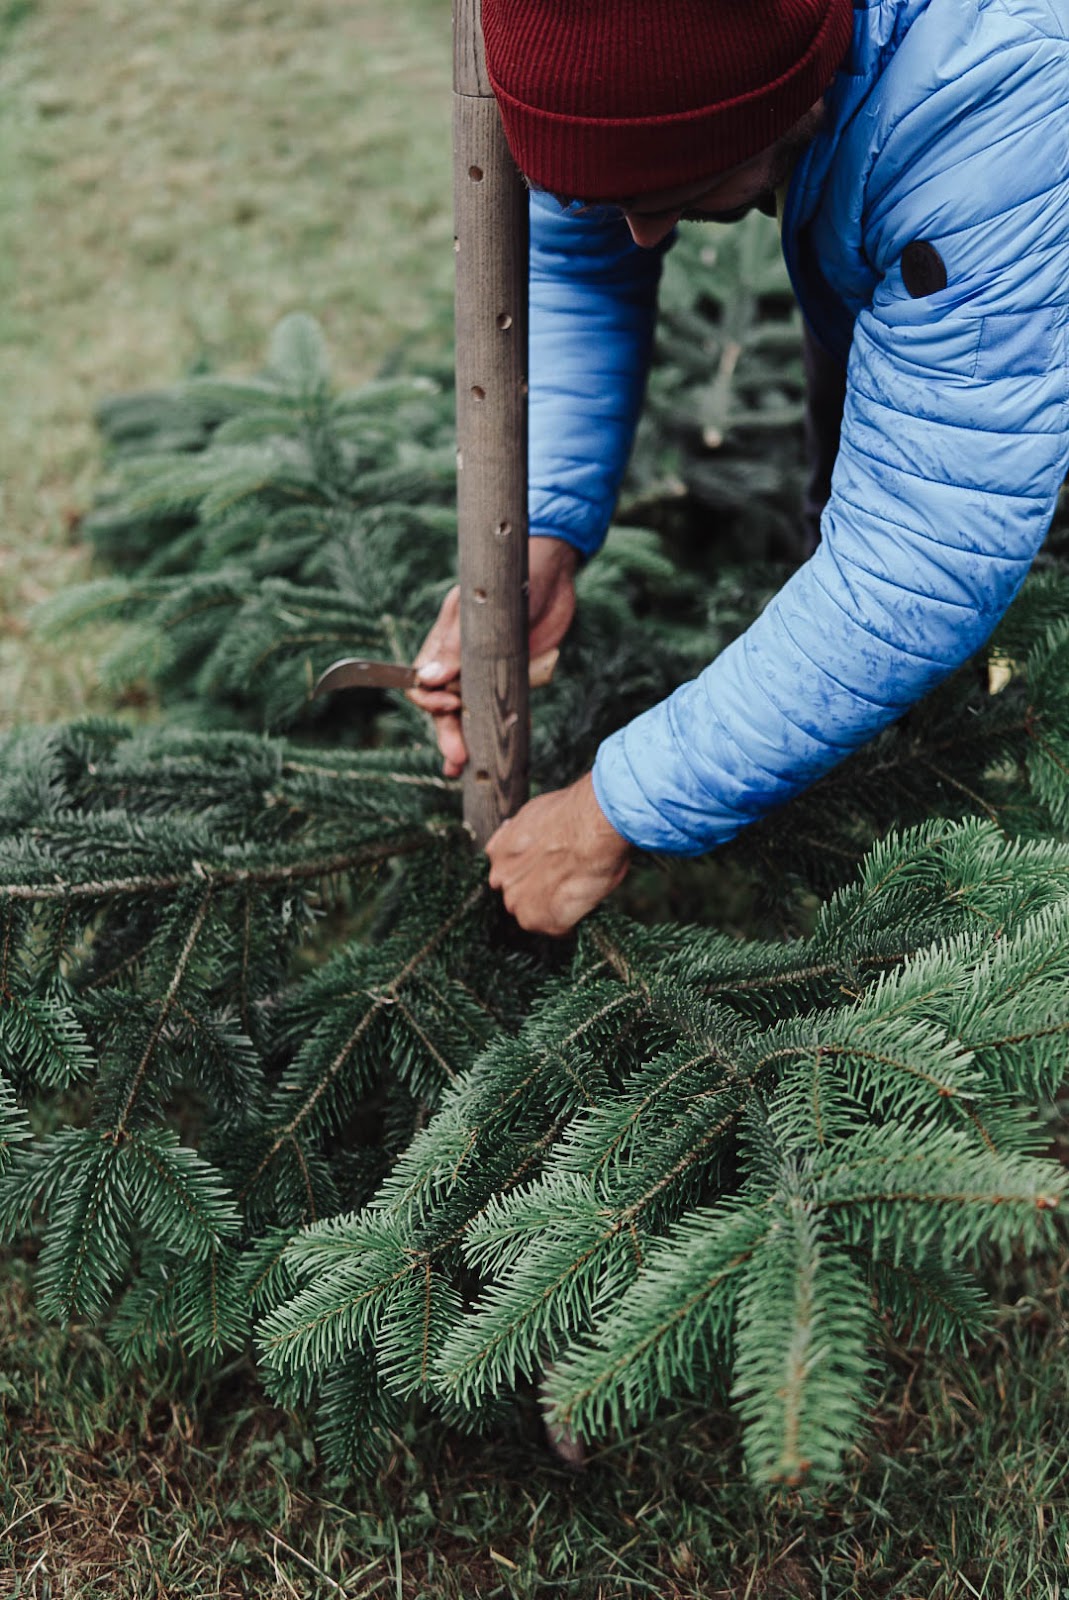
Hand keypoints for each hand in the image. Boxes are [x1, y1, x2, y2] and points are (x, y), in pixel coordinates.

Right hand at [408, 537, 578, 777]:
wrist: (554, 570)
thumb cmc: (513, 576)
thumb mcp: (482, 606)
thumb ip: (457, 643)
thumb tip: (429, 679)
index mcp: (445, 640)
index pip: (423, 679)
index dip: (429, 699)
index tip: (447, 706)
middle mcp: (462, 660)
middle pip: (444, 706)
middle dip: (447, 733)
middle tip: (456, 758)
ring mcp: (487, 671)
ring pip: (468, 714)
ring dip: (463, 741)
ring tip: (460, 768)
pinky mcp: (513, 678)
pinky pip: (500, 709)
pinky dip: (495, 733)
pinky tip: (493, 755)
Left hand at [486, 772, 630, 935]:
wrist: (592, 826)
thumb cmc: (574, 814)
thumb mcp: (536, 815)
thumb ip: (526, 835)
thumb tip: (534, 838)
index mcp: (498, 853)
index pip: (509, 872)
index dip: (530, 872)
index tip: (547, 869)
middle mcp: (502, 881)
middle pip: (518, 895)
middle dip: (538, 891)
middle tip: (565, 881)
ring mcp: (521, 905)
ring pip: (536, 914)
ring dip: (553, 907)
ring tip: (579, 890)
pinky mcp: (545, 922)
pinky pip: (560, 928)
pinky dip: (573, 920)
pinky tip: (586, 900)